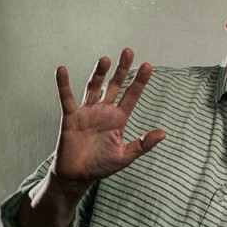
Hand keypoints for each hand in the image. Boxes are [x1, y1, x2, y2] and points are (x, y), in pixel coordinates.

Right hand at [51, 48, 164, 187]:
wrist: (78, 176)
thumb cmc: (102, 166)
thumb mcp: (126, 156)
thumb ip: (143, 144)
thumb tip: (164, 133)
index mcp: (118, 119)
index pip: (131, 96)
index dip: (140, 81)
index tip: (149, 65)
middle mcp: (103, 111)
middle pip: (114, 85)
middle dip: (122, 69)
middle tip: (129, 51)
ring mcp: (87, 112)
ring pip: (93, 87)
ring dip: (99, 73)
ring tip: (106, 59)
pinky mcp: (70, 117)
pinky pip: (67, 98)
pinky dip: (63, 84)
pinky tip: (62, 69)